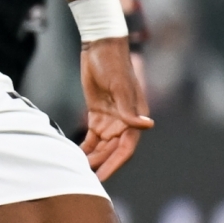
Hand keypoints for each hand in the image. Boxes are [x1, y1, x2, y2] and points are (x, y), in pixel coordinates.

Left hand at [78, 36, 152, 179]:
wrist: (99, 46)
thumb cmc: (113, 64)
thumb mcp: (119, 86)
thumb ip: (128, 109)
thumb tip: (148, 126)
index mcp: (135, 118)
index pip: (126, 148)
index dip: (114, 163)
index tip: (102, 176)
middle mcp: (125, 122)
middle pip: (112, 150)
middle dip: (100, 163)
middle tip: (83, 177)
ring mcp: (111, 119)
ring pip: (102, 145)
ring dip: (92, 157)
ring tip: (77, 169)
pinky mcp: (97, 113)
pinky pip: (92, 135)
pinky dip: (85, 146)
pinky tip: (75, 154)